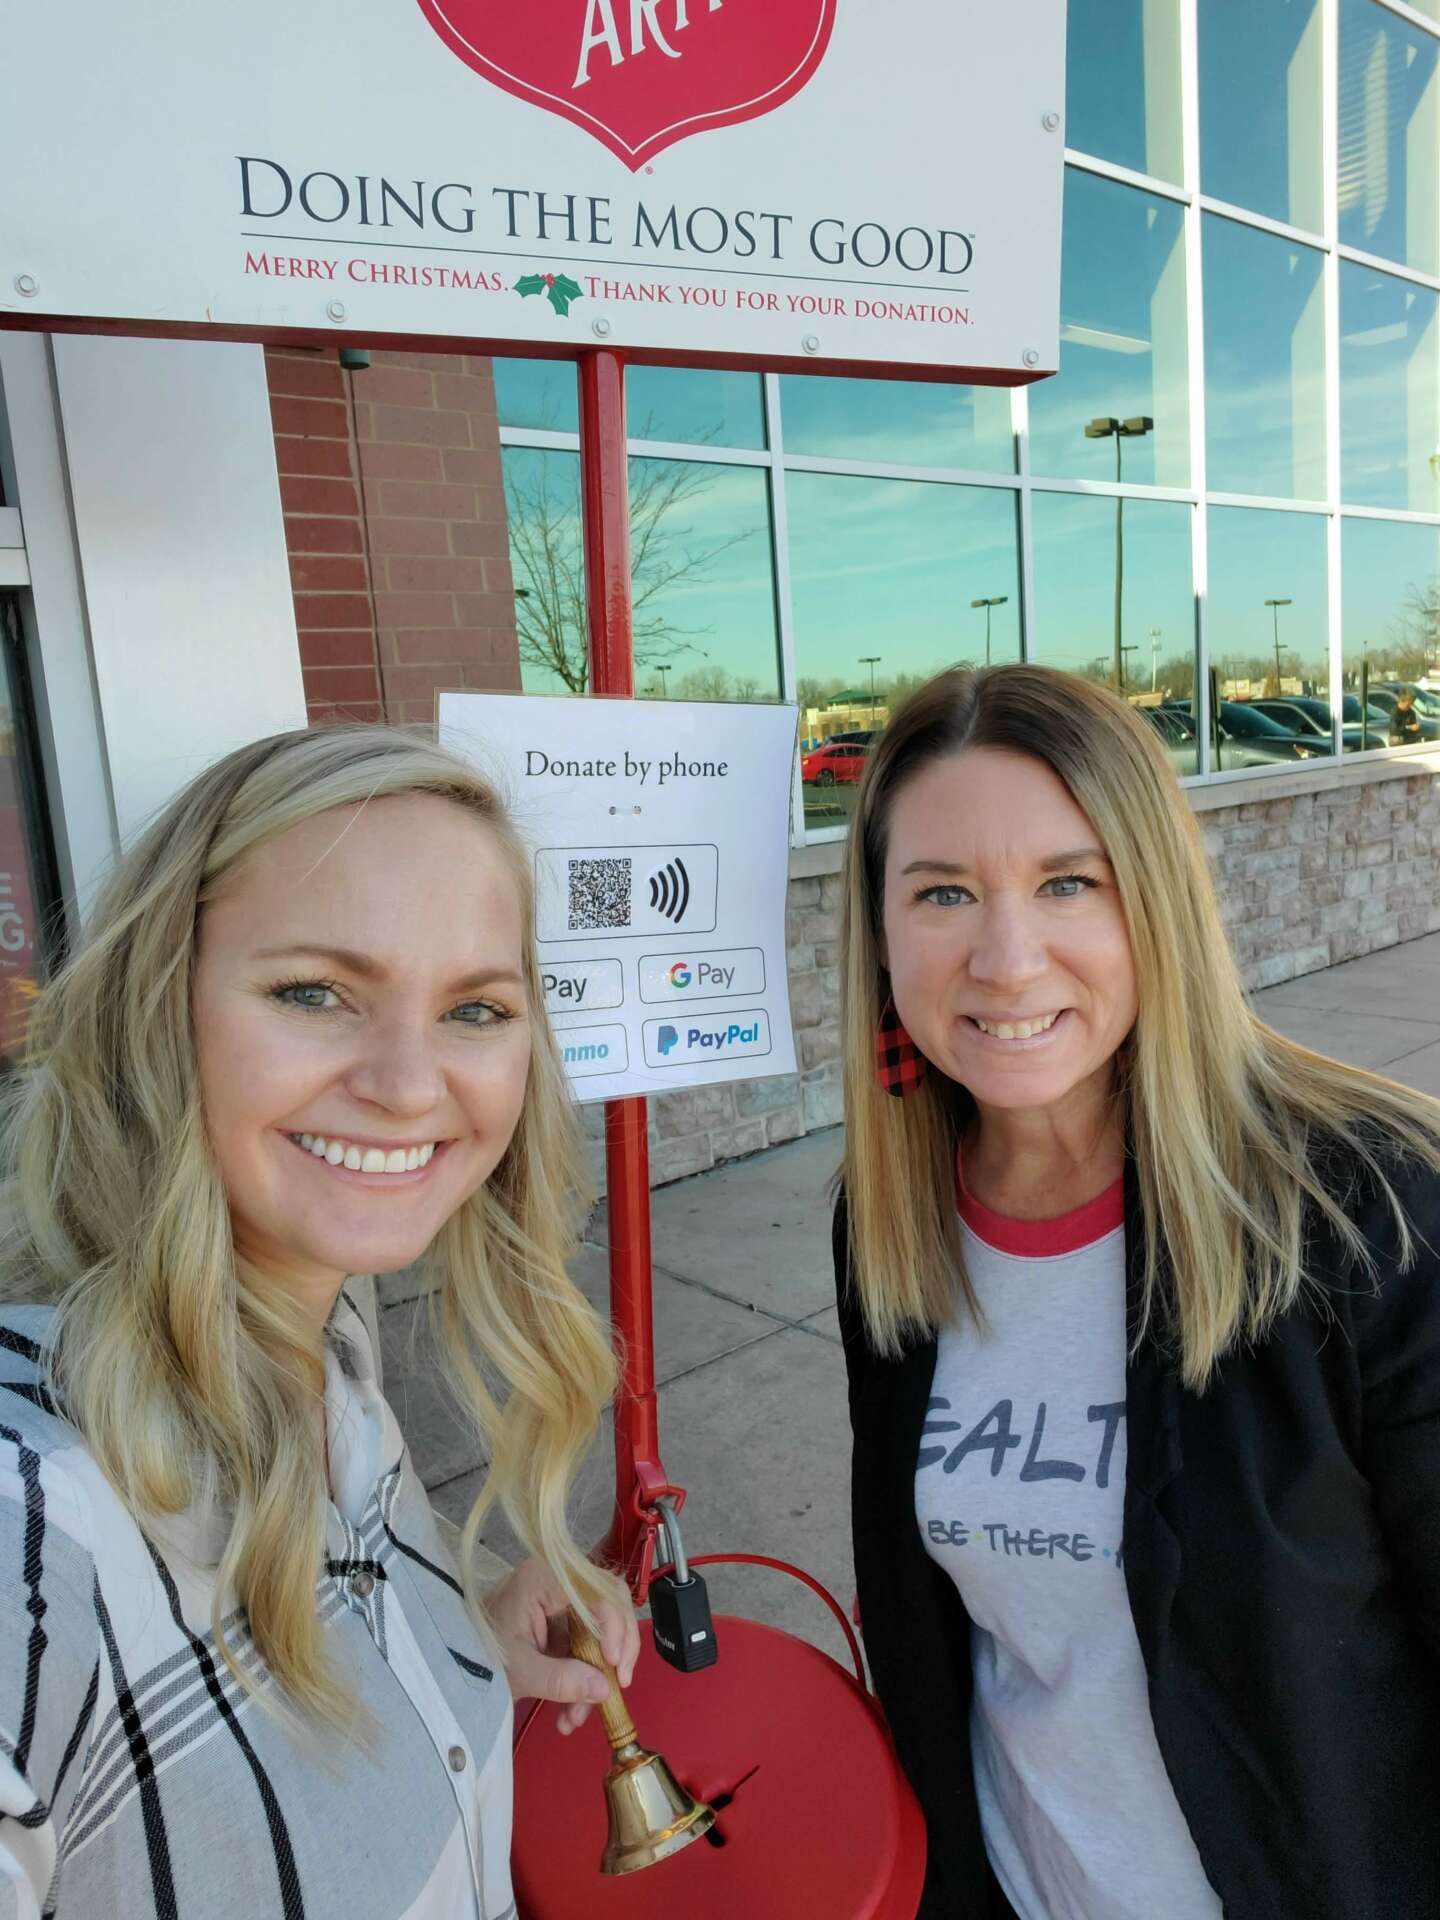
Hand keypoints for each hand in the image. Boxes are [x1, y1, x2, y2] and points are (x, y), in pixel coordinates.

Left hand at [487, 1556, 639, 1735]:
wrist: (452, 1663)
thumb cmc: (478, 1655)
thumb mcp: (519, 1671)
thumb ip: (562, 1680)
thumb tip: (605, 1689)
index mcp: (544, 1579)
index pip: (597, 1590)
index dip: (614, 1625)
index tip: (613, 1665)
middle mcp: (558, 1583)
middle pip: (609, 1606)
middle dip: (616, 1651)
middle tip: (618, 1685)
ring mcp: (560, 1604)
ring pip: (601, 1633)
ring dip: (596, 1677)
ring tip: (576, 1718)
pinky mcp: (559, 1626)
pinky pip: (586, 1649)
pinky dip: (583, 1682)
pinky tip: (568, 1715)